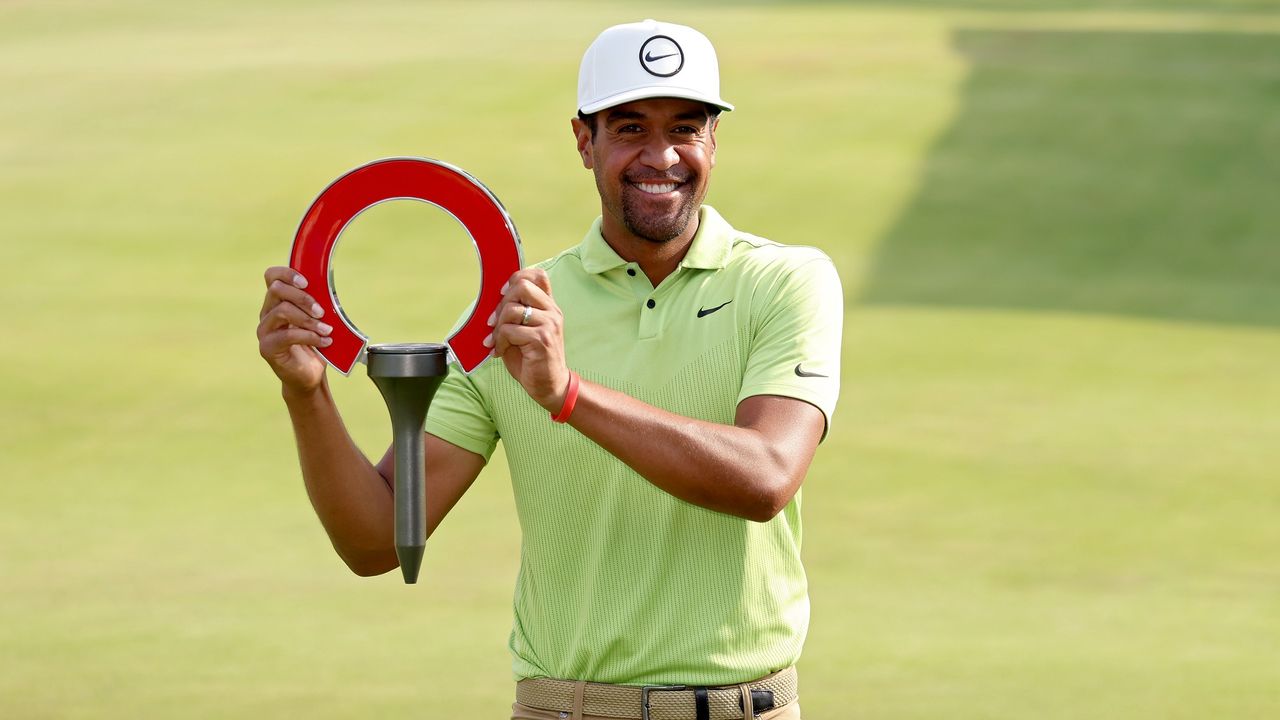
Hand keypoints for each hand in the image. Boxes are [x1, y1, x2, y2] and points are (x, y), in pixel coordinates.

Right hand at [256, 266, 332, 395]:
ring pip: (281, 311)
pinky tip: (324, 341)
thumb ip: (317, 303)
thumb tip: (327, 288)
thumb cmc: (315, 344)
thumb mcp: (318, 319)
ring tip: (326, 330)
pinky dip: (310, 336)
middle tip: (321, 311)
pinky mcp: (267, 347)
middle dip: (303, 297)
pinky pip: (287, 335)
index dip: (287, 274)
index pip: (272, 276)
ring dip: (308, 319)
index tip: (307, 282)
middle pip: (276, 290)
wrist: (309, 375)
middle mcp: (267, 313)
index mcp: (277, 301)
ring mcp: (264, 330)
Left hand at [485, 268, 570, 411]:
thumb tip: (492, 299)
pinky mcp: (542, 339)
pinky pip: (510, 330)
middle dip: (501, 303)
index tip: (502, 294)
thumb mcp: (524, 330)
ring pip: (512, 310)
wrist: (549, 385)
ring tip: (497, 341)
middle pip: (522, 286)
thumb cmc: (532, 358)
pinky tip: (500, 351)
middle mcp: (552, 311)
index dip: (516, 278)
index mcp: (549, 306)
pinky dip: (499, 341)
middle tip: (494, 322)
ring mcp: (549, 324)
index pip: (538, 275)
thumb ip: (516, 312)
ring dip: (497, 327)